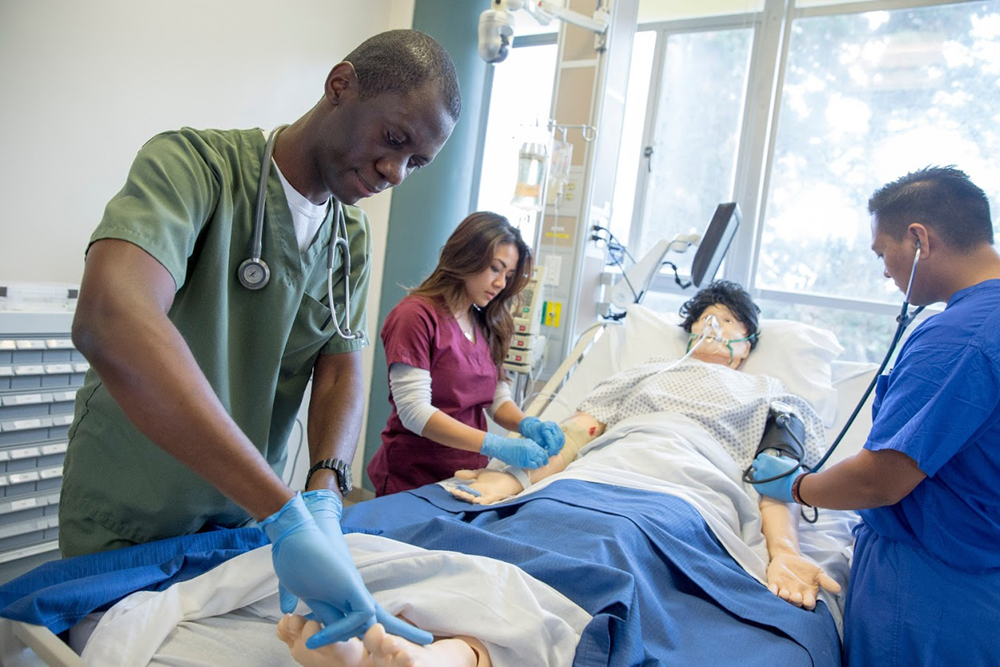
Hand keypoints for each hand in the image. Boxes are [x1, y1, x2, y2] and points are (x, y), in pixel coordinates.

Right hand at [275, 491, 432, 647]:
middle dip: (403, 630)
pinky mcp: (349, 585)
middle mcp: (353, 593)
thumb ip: (294, 598)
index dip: (379, 631)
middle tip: (427, 640)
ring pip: (374, 621)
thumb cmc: (295, 555)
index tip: (392, 640)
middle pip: (382, 618)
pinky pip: (360, 614)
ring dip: (376, 641)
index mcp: (343, 596)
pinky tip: (319, 641)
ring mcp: (352, 589)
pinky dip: (343, 630)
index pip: (366, 619)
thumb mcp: (296, 586)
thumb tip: (287, 612)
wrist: (296, 531)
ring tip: (373, 651)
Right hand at [449, 468, 523, 503]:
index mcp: (474, 488)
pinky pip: (486, 502)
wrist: (510, 478)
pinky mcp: (493, 497)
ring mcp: (485, 496)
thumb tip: (455, 473)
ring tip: (464, 496)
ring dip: (469, 499)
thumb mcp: (479, 473)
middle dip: (461, 495)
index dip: (457, 491)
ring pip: (474, 500)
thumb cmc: (495, 476)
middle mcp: (478, 494)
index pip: (463, 491)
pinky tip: (476, 500)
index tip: (451, 489)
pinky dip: (481, 502)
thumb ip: (468, 474)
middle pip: (467, 496)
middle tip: (456, 492)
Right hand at [480, 432, 547, 468]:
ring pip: (539, 462)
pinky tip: (532, 467)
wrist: (502, 447)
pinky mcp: (524, 462)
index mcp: (532, 444)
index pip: (543, 451)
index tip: (544, 459)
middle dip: (543, 460)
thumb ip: (531, 447)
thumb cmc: (511, 446)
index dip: (544, 456)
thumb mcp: (524, 443)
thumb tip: (538, 453)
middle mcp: (531, 449)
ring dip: (539, 464)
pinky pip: (533, 466)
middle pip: (542, 457)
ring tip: (536, 465)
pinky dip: (534, 467)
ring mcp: (528, 455)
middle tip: (542, 463)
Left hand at [518, 417, 564, 455]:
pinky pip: (562, 437)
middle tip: (552, 454)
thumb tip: (547, 453)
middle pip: (558, 438)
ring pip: (561, 438)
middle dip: (555, 448)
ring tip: (555, 452)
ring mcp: (556, 426)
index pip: (551, 439)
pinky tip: (557, 448)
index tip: (549, 454)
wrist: (534, 427)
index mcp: (545, 427)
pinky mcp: (559, 428)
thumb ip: (542, 445)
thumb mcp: (536, 440)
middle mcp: (552, 425)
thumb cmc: (534, 434)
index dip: (551, 448)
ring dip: (559, 446)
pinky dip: (560, 443)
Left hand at [749, 453, 801, 502]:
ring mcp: (760, 478)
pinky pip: (755, 483)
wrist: (796, 487)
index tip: (766, 462)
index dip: (764, 459)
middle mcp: (761, 467)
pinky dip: (759, 482)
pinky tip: (764, 483)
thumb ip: (781, 458)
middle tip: (765, 468)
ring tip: (766, 477)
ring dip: (759, 474)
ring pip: (755, 474)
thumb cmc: (794, 473)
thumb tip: (778, 459)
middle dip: (759, 465)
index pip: (760, 456)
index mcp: (767, 459)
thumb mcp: (789, 461)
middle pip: (755, 464)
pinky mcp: (760, 488)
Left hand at [766, 551, 841, 609]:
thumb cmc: (805, 568)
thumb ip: (827, 581)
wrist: (789, 558)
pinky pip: (772, 590)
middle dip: (796, 601)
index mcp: (807, 595)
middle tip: (796, 596)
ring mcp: (784, 590)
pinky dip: (772, 591)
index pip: (809, 604)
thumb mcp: (818, 573)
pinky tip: (773, 590)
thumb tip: (838, 589)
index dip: (808, 604)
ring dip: (784, 597)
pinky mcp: (774, 584)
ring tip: (785, 593)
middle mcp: (796, 595)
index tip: (808, 601)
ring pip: (784, 598)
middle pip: (796, 603)